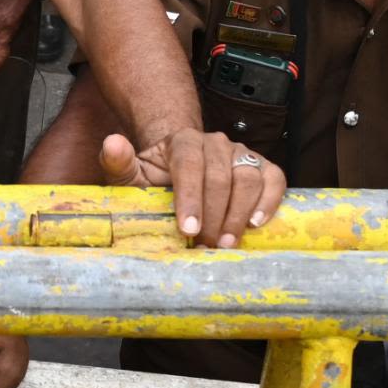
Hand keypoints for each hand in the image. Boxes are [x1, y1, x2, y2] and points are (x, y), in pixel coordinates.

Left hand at [100, 128, 283, 247]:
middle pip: (220, 176)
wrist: (180, 171)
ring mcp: (241, 153)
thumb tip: (113, 143)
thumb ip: (119, 162)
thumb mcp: (132, 174)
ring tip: (227, 243)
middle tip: (205, 246)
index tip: (187, 229)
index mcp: (183, 141)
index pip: (189, 165)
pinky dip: (270, 200)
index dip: (190, 198)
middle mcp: (216, 142)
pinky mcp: (262, 166)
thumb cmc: (155, 178)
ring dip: (240, 214)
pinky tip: (257, 223)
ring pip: (248, 178)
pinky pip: (274, 179)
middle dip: (213, 215)